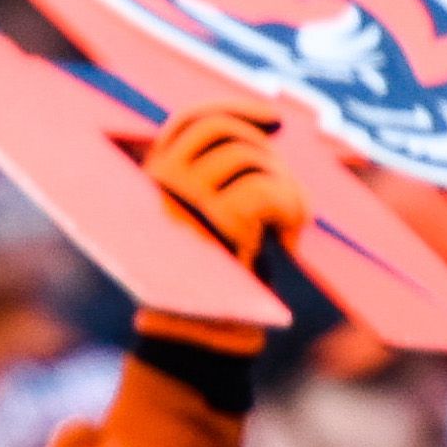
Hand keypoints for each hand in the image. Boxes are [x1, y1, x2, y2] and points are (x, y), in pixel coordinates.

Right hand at [134, 101, 308, 356]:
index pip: (192, 120)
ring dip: (286, 188)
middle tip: (286, 189)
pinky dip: (292, 209)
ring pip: (252, 159)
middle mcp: (160, 181)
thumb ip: (222, 173)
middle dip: (266, 153)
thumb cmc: (217, 275)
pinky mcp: (220, 222)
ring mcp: (186, 200)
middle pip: (226, 133)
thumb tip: (268, 121)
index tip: (275, 118)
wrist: (208, 336)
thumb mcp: (211, 214)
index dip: (236, 110)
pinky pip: (268, 190)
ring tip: (292, 221)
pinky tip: (292, 239)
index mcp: (153, 175)